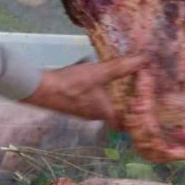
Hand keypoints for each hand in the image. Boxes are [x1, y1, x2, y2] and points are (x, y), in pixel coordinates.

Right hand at [21, 55, 144, 123]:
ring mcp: (81, 111)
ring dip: (108, 95)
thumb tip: (145, 59)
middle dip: (123, 102)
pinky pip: (89, 98)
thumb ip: (121, 67)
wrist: (39, 88)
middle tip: (135, 90)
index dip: (133, 120)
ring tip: (118, 80)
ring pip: (101, 104)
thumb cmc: (72, 84)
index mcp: (104, 112)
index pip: (123, 125)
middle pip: (113, 113)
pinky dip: (95, 89)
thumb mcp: (99, 72)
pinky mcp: (71, 103)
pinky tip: (93, 74)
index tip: (143, 109)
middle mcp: (94, 115)